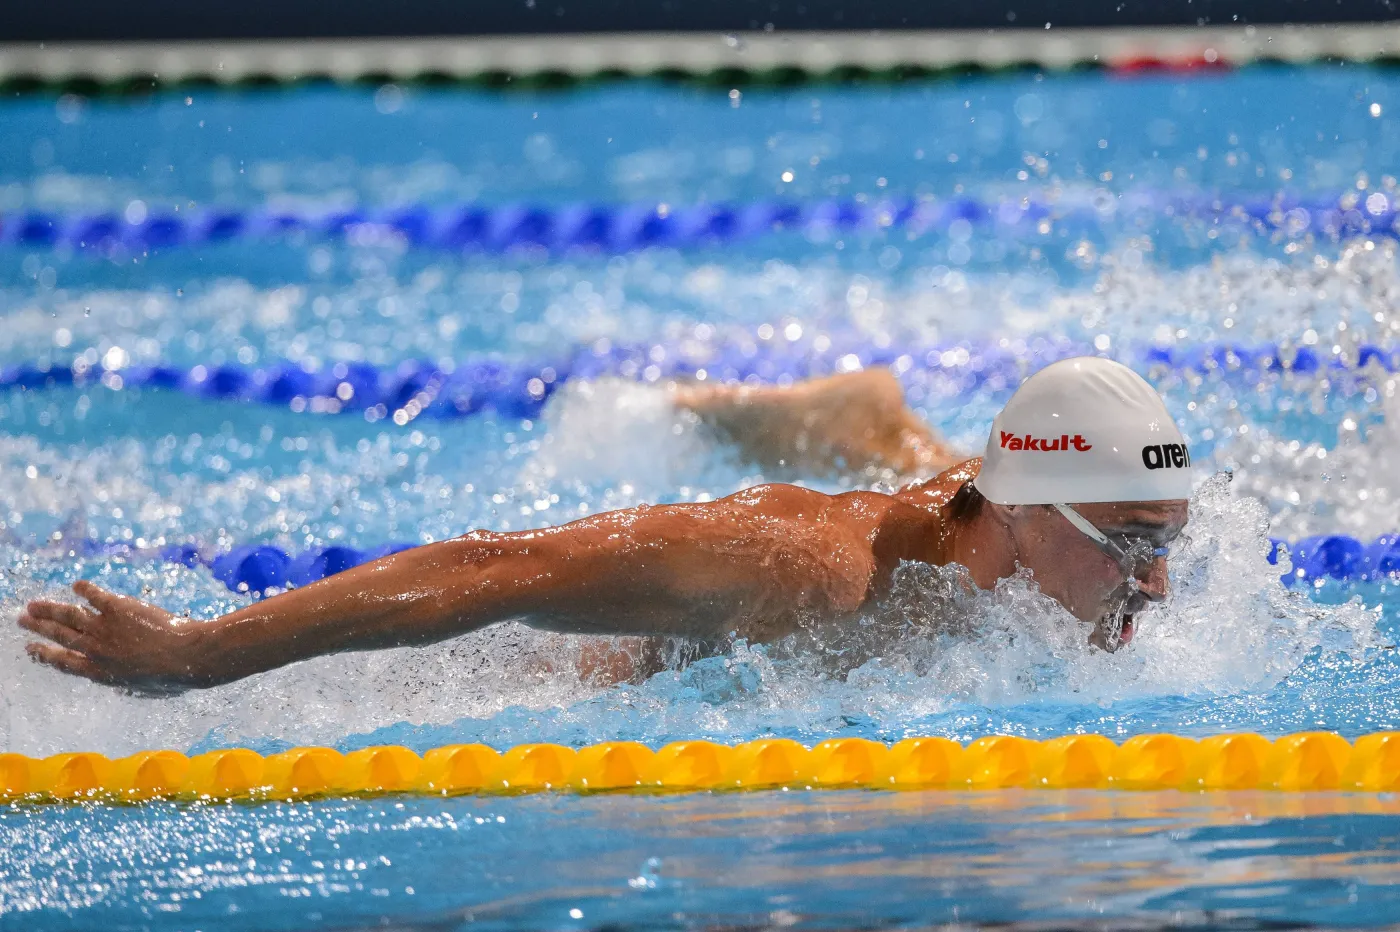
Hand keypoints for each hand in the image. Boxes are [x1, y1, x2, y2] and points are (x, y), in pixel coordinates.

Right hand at [18, 580, 212, 694]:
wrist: (186, 656)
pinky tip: (77, 586)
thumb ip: (126, 682)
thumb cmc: (172, 676)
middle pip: (60, 636)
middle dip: (39, 627)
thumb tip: (123, 685)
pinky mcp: (118, 608)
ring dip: (49, 609)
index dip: (44, 653)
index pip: (63, 662)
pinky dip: (84, 589)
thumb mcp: (142, 689)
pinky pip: (95, 595)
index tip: (32, 647)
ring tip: (34, 605)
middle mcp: (96, 650)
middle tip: (23, 619)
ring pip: (69, 616)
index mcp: (100, 672)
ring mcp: (105, 628)